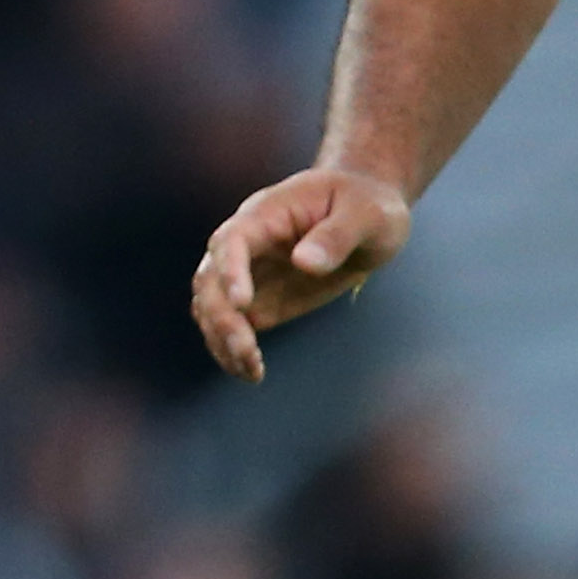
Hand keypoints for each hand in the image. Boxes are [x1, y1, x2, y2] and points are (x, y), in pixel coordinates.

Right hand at [190, 166, 412, 381]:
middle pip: (209, 280)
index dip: (230, 271)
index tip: (242, 304)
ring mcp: (249, 274)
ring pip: (211, 307)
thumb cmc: (368, 204)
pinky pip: (233, 326)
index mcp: (265, 215)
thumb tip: (304, 264)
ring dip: (222, 339)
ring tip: (251, 371)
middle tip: (246, 349)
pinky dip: (233, 351)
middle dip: (222, 316)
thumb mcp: (368, 214)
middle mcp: (247, 245)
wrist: (367, 213)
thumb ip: (337, 236)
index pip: (231, 241)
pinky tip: (252, 373)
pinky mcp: (261, 300)